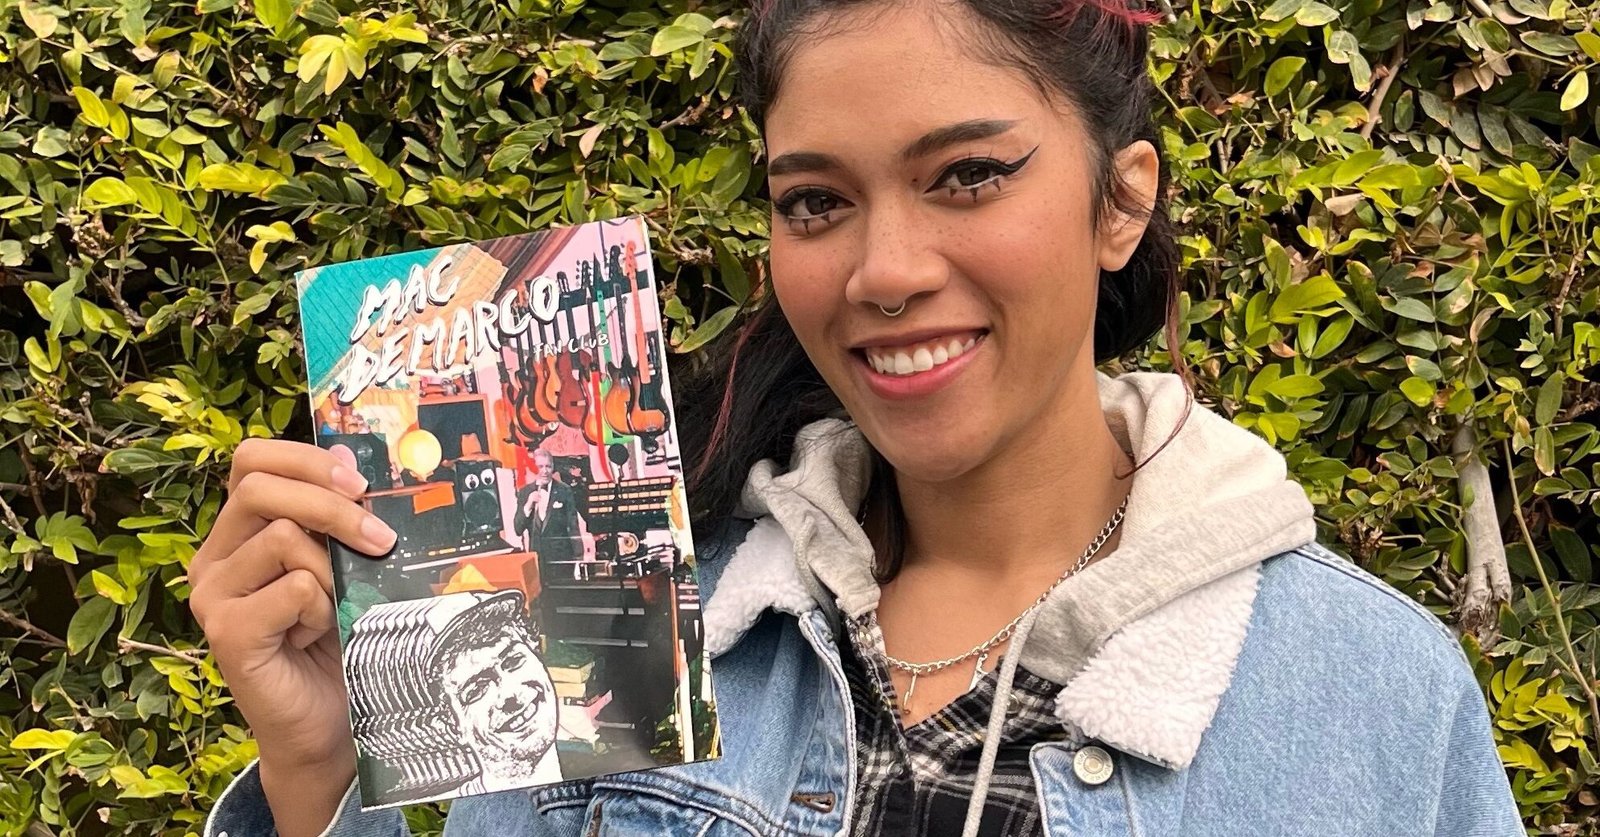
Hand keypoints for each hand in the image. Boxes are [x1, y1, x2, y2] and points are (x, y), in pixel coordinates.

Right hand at [189, 439, 395, 835]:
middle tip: (381, 537)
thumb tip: (350, 456)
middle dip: (332, 505)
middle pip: (261, 488)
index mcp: (239, 531)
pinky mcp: (225, 632)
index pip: (251, 460)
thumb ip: (336, 516)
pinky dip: (323, 607)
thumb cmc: (339, 636)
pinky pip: (293, 588)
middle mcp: (213, 558)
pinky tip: (318, 633)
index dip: (305, 459)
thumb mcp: (343, 563)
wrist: (326, 719)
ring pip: (283, 537)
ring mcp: (212, 596)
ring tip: (336, 606)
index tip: (359, 481)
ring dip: (332, 569)